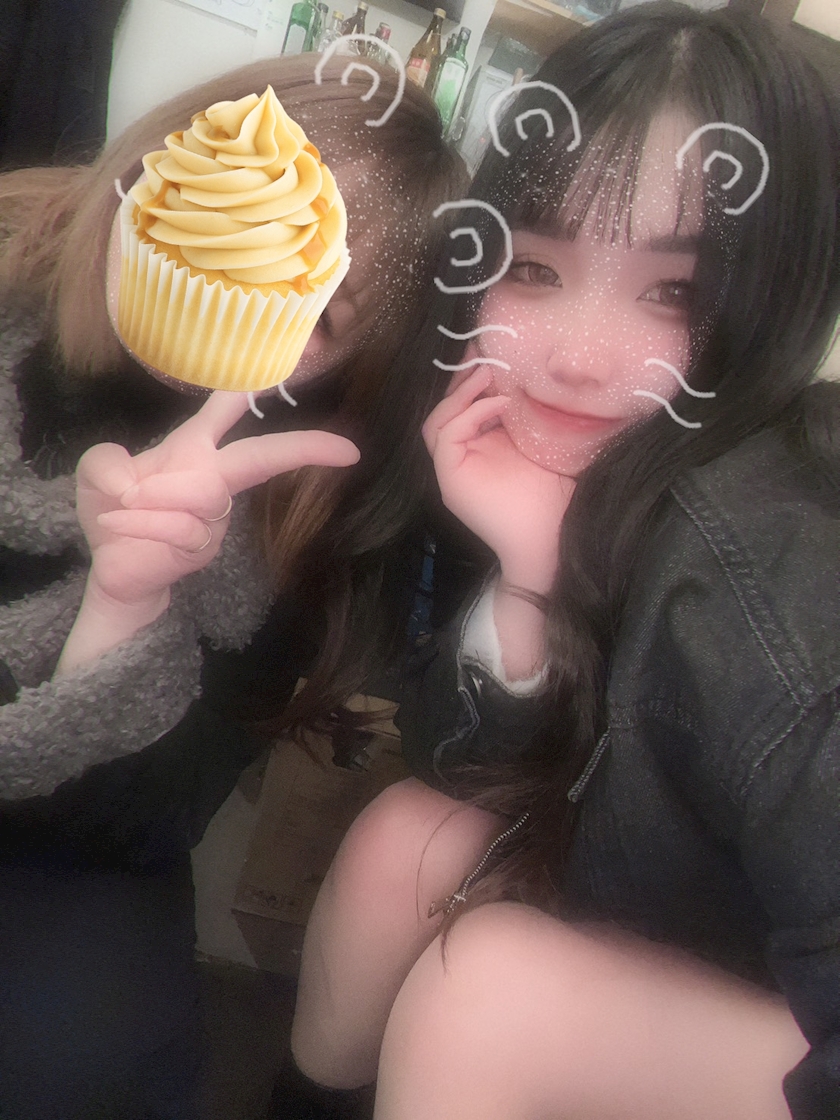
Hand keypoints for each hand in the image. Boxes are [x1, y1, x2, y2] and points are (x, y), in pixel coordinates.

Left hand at [75, 391, 359, 611]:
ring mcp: (214, 515)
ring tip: (124, 504)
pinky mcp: (203, 546)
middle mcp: (213, 476)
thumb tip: (135, 481)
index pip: (226, 412)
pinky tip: (119, 526)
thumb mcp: (96, 473)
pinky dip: (145, 524)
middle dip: (303, 447)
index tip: (293, 368)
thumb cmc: (114, 509)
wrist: (114, 567)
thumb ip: (106, 461)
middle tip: (344, 449)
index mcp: (193, 447)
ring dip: (157, 497)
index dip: (252, 390)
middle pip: (262, 455)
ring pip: (205, 493)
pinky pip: (183, 527)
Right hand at [423, 368, 572, 593]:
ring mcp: (453, 471)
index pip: (464, 408)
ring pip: (436, 423)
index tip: (494, 351)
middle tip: (483, 350)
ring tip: (488, 371)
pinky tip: (500, 403)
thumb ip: (534, 414)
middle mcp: (463, 460)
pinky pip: (446, 436)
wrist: (553, 536)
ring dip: (460, 394)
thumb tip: (541, 374)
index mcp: (482, 449)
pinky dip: (468, 414)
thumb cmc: (557, 494)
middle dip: (461, 379)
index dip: (474, 379)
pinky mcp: (451, 480)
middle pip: (446, 411)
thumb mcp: (545, 441)